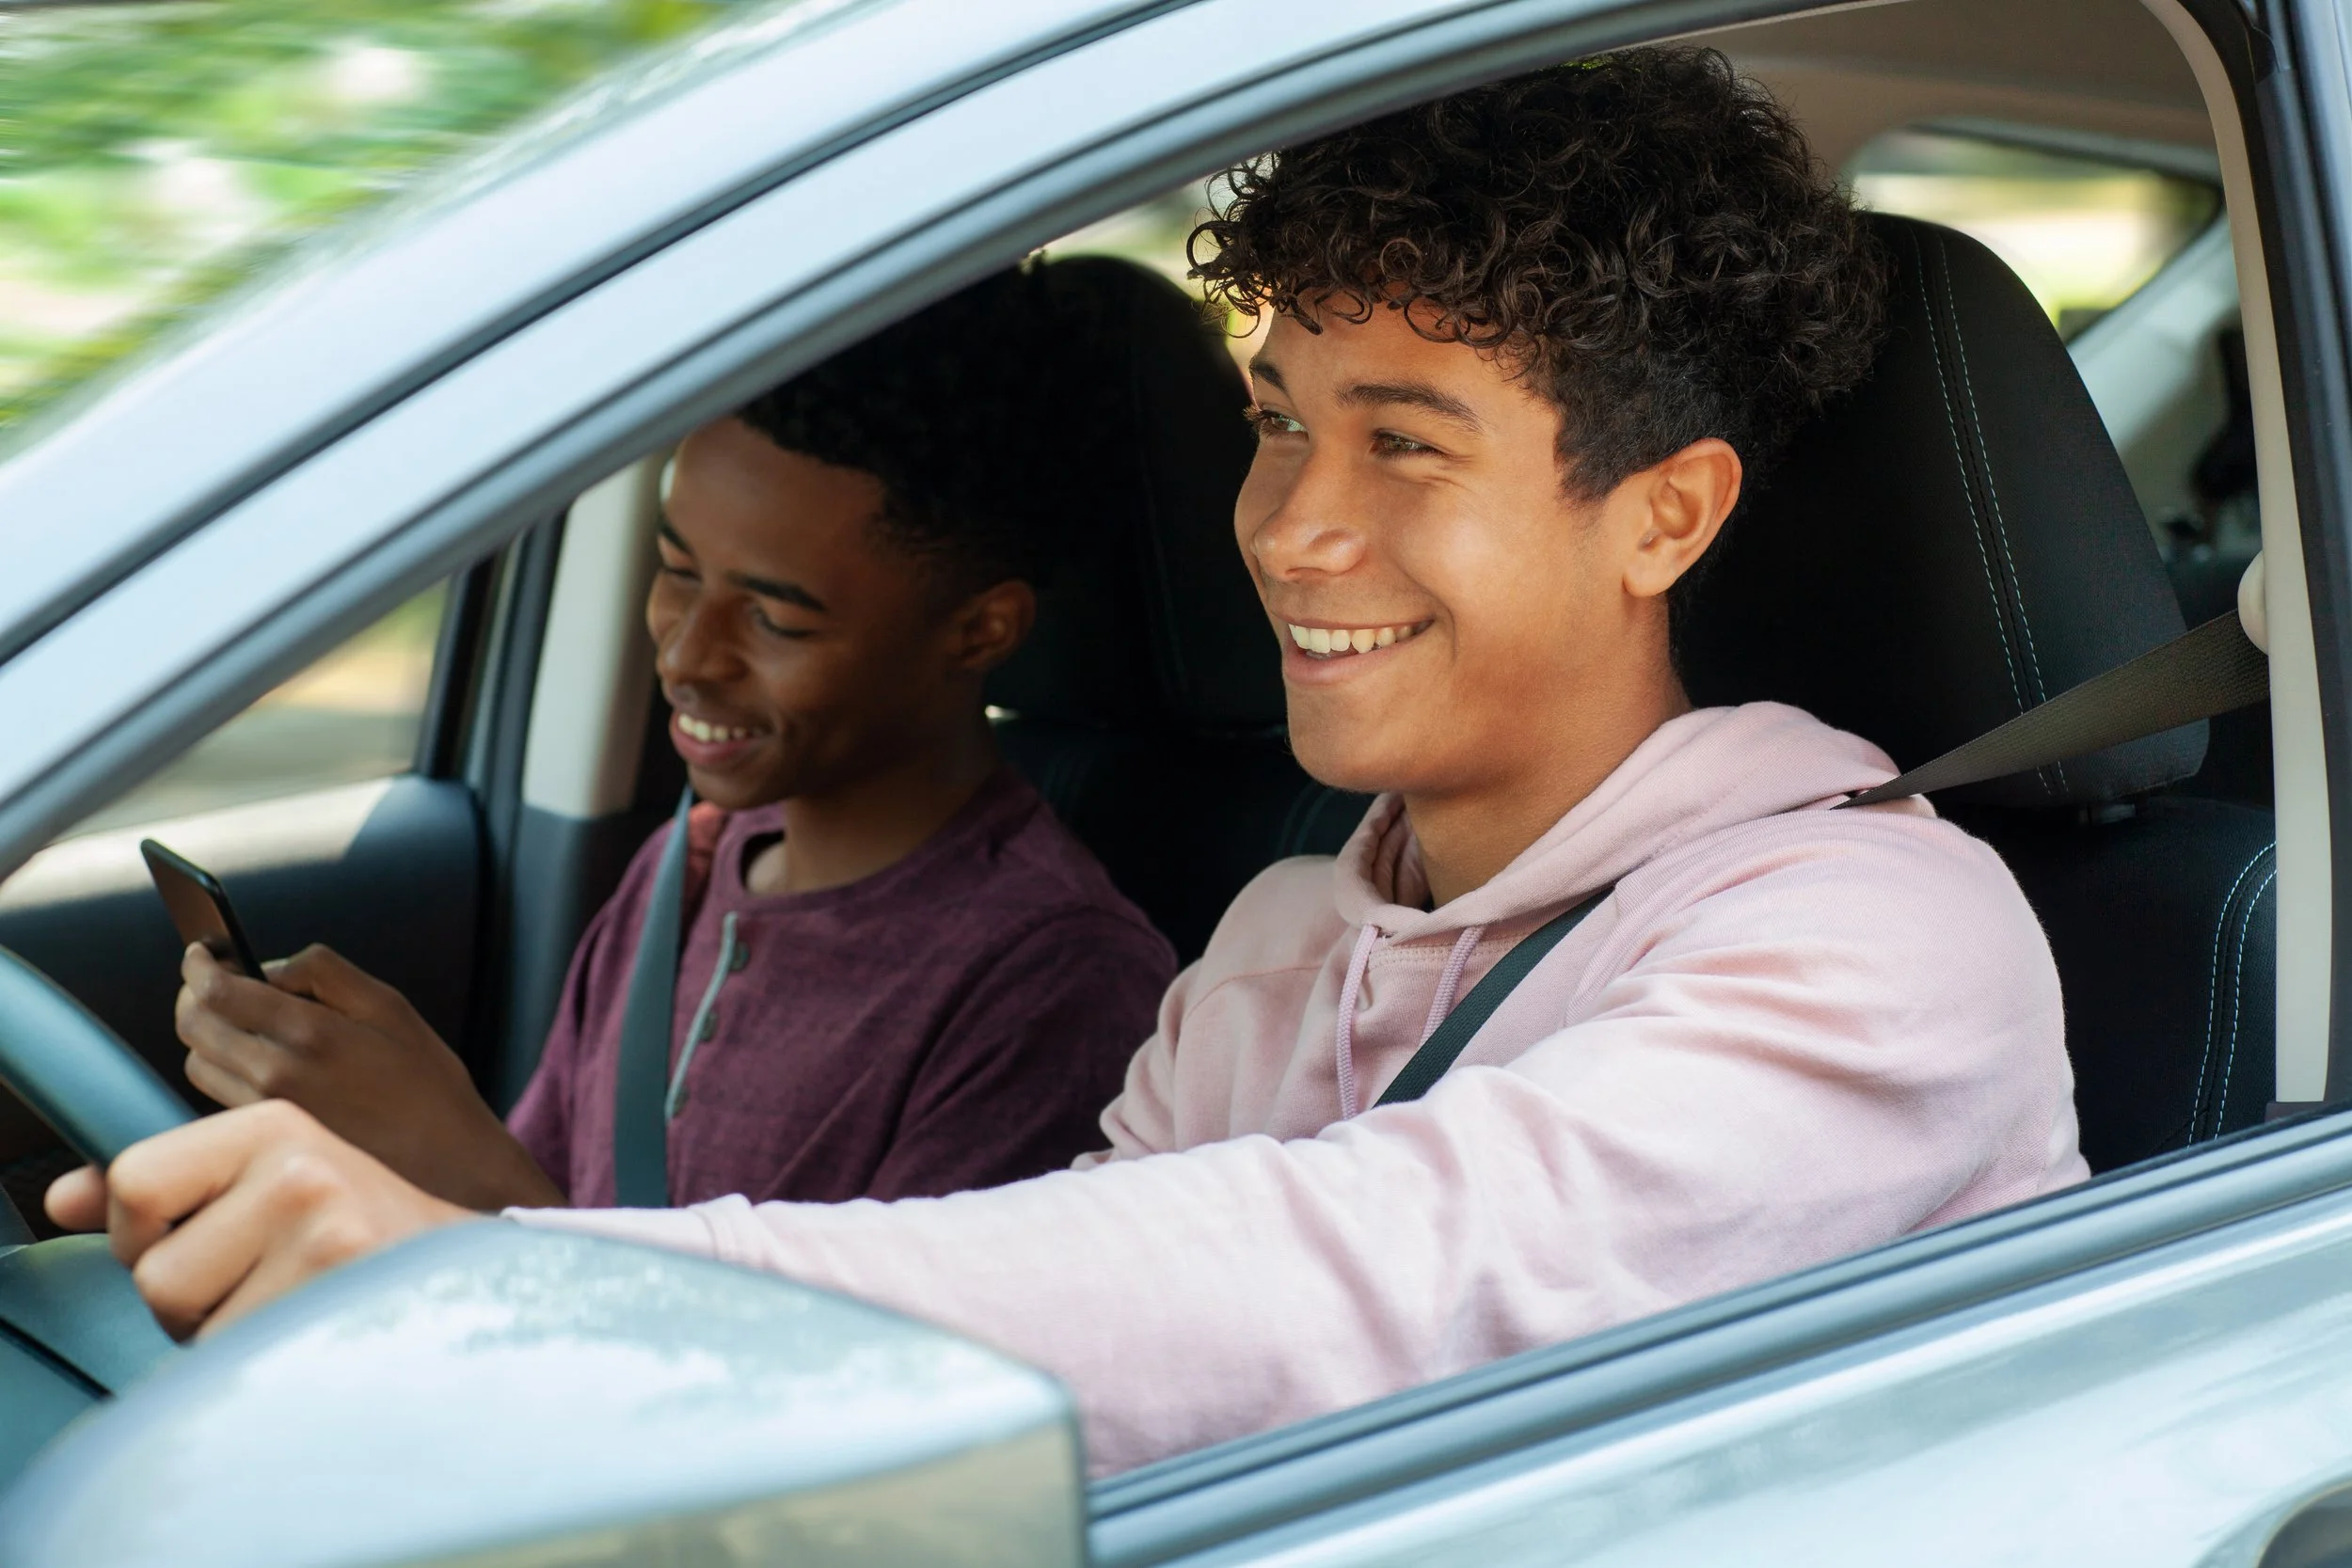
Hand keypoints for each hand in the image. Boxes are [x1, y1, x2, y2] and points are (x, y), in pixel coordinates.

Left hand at [44, 1101, 469, 1339]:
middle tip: (269, 1283)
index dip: (144, 1236)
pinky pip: (241, 1359)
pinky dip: (266, 1364)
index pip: (133, 1181)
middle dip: (192, 1302)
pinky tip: (318, 1334)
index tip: (203, 1240)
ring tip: (298, 1307)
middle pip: (153, 1272)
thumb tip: (59, 1199)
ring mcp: (327, 1230)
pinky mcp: (342, 1292)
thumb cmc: (362, 1237)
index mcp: (277, 1123)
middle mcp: (301, 1165)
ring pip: (193, 1327)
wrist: (475, 1280)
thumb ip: (167, 1185)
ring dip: (230, 1336)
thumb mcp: (270, 1181)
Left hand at [177, 944, 561, 1210]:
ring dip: (207, 1035)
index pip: (216, 991)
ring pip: (198, 1062)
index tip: (201, 953)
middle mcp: (276, 1073)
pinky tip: (259, 1061)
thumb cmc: (426, 1085)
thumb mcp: (389, 1007)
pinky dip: (225, 1069)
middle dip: (194, 995)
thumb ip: (324, 973)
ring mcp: (265, 1111)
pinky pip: (219, 1095)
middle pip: (194, 1026)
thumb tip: (268, 968)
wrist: (446, 1165)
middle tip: (212, 981)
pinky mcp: (265, 1138)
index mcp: (309, 1032)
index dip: (198, 964)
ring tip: (239, 1022)